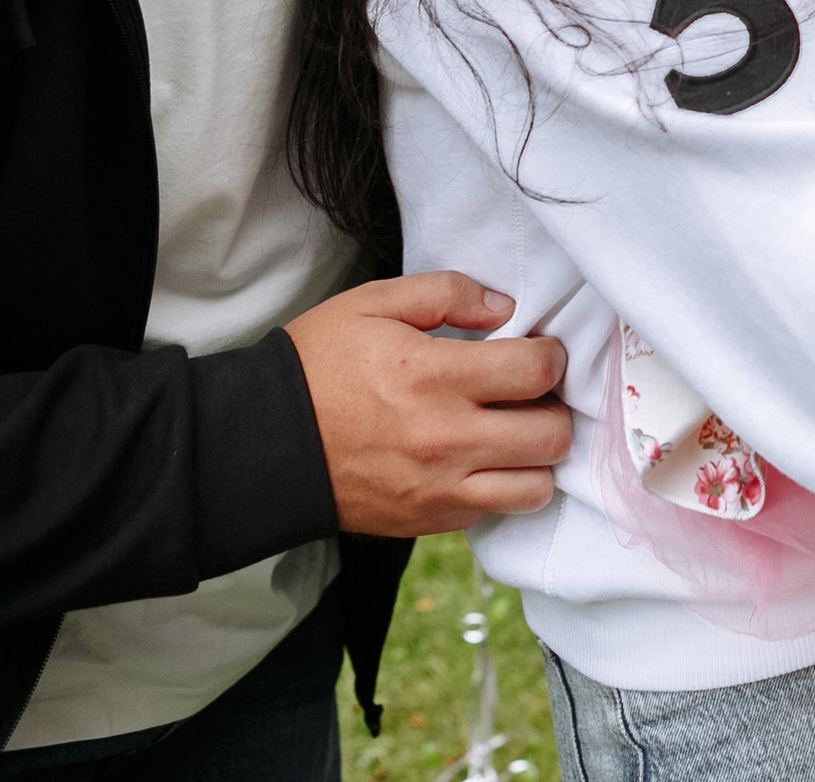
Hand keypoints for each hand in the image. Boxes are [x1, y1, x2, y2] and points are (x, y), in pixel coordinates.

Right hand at [284, 273, 572, 536]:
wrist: (261, 444)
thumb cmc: (317, 366)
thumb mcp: (372, 304)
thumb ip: (445, 293)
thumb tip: (503, 308)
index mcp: (432, 376)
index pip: (536, 370)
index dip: (550, 356)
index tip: (538, 352)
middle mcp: (445, 438)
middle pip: (552, 433)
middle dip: (554, 407)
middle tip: (531, 394)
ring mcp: (439, 487)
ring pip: (537, 484)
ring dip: (537, 456)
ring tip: (515, 432)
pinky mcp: (429, 520)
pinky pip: (496, 510)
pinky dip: (502, 485)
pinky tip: (480, 459)